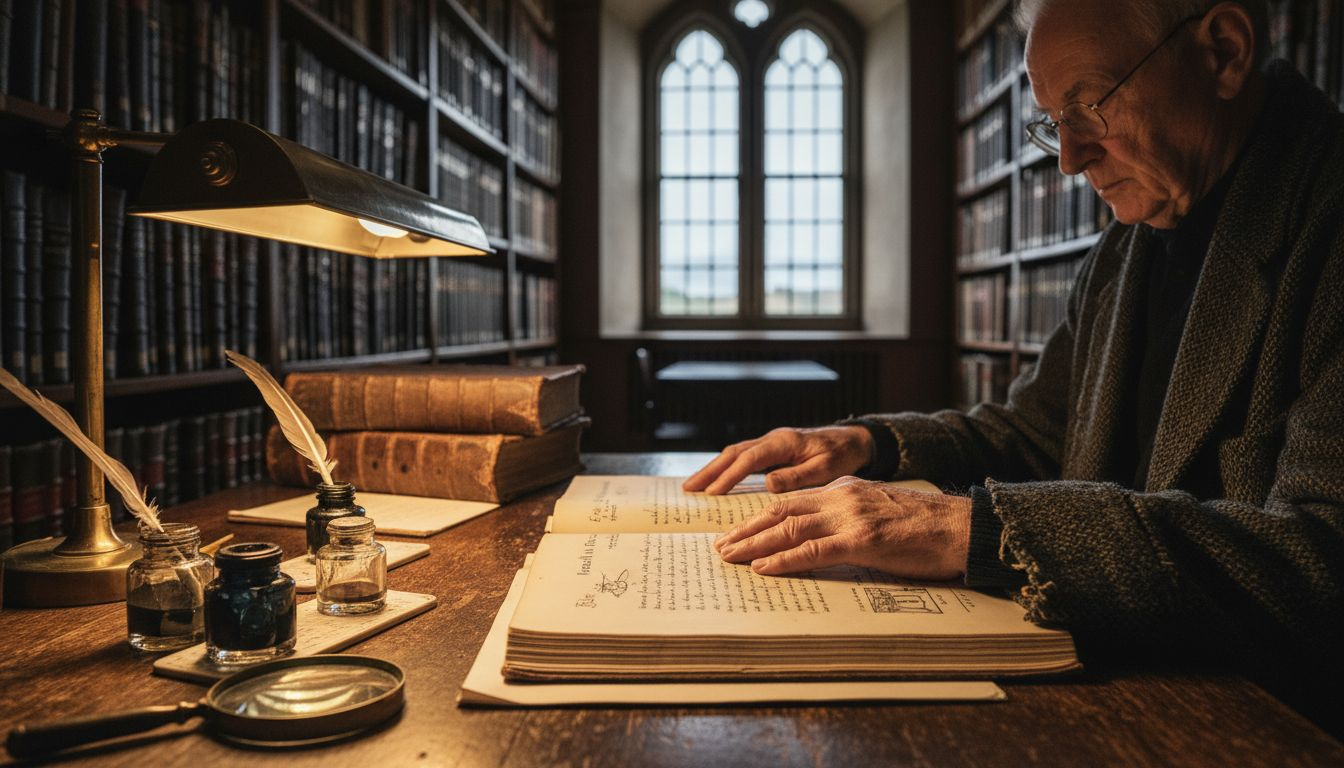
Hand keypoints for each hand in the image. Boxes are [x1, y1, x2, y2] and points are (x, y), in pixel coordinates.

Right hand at [682, 425, 873, 494]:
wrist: (854, 440)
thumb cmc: (843, 455)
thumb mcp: (827, 468)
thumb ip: (798, 476)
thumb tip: (769, 484)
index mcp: (784, 442)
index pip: (750, 458)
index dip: (730, 476)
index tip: (713, 493)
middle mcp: (773, 439)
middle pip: (734, 452)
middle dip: (710, 470)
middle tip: (688, 489)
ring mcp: (771, 443)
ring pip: (735, 453)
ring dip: (713, 469)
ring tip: (693, 487)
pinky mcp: (772, 450)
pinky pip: (743, 457)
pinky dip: (726, 468)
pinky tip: (716, 481)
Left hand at [713, 477, 971, 579]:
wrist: (959, 527)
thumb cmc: (924, 528)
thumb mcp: (877, 514)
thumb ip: (848, 521)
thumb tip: (821, 542)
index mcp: (844, 490)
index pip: (790, 501)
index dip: (758, 517)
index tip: (735, 531)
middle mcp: (841, 497)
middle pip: (780, 511)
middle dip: (746, 530)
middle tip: (719, 546)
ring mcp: (851, 517)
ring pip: (790, 528)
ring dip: (754, 544)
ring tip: (729, 557)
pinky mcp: (862, 540)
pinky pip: (813, 550)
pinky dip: (783, 559)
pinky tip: (763, 568)